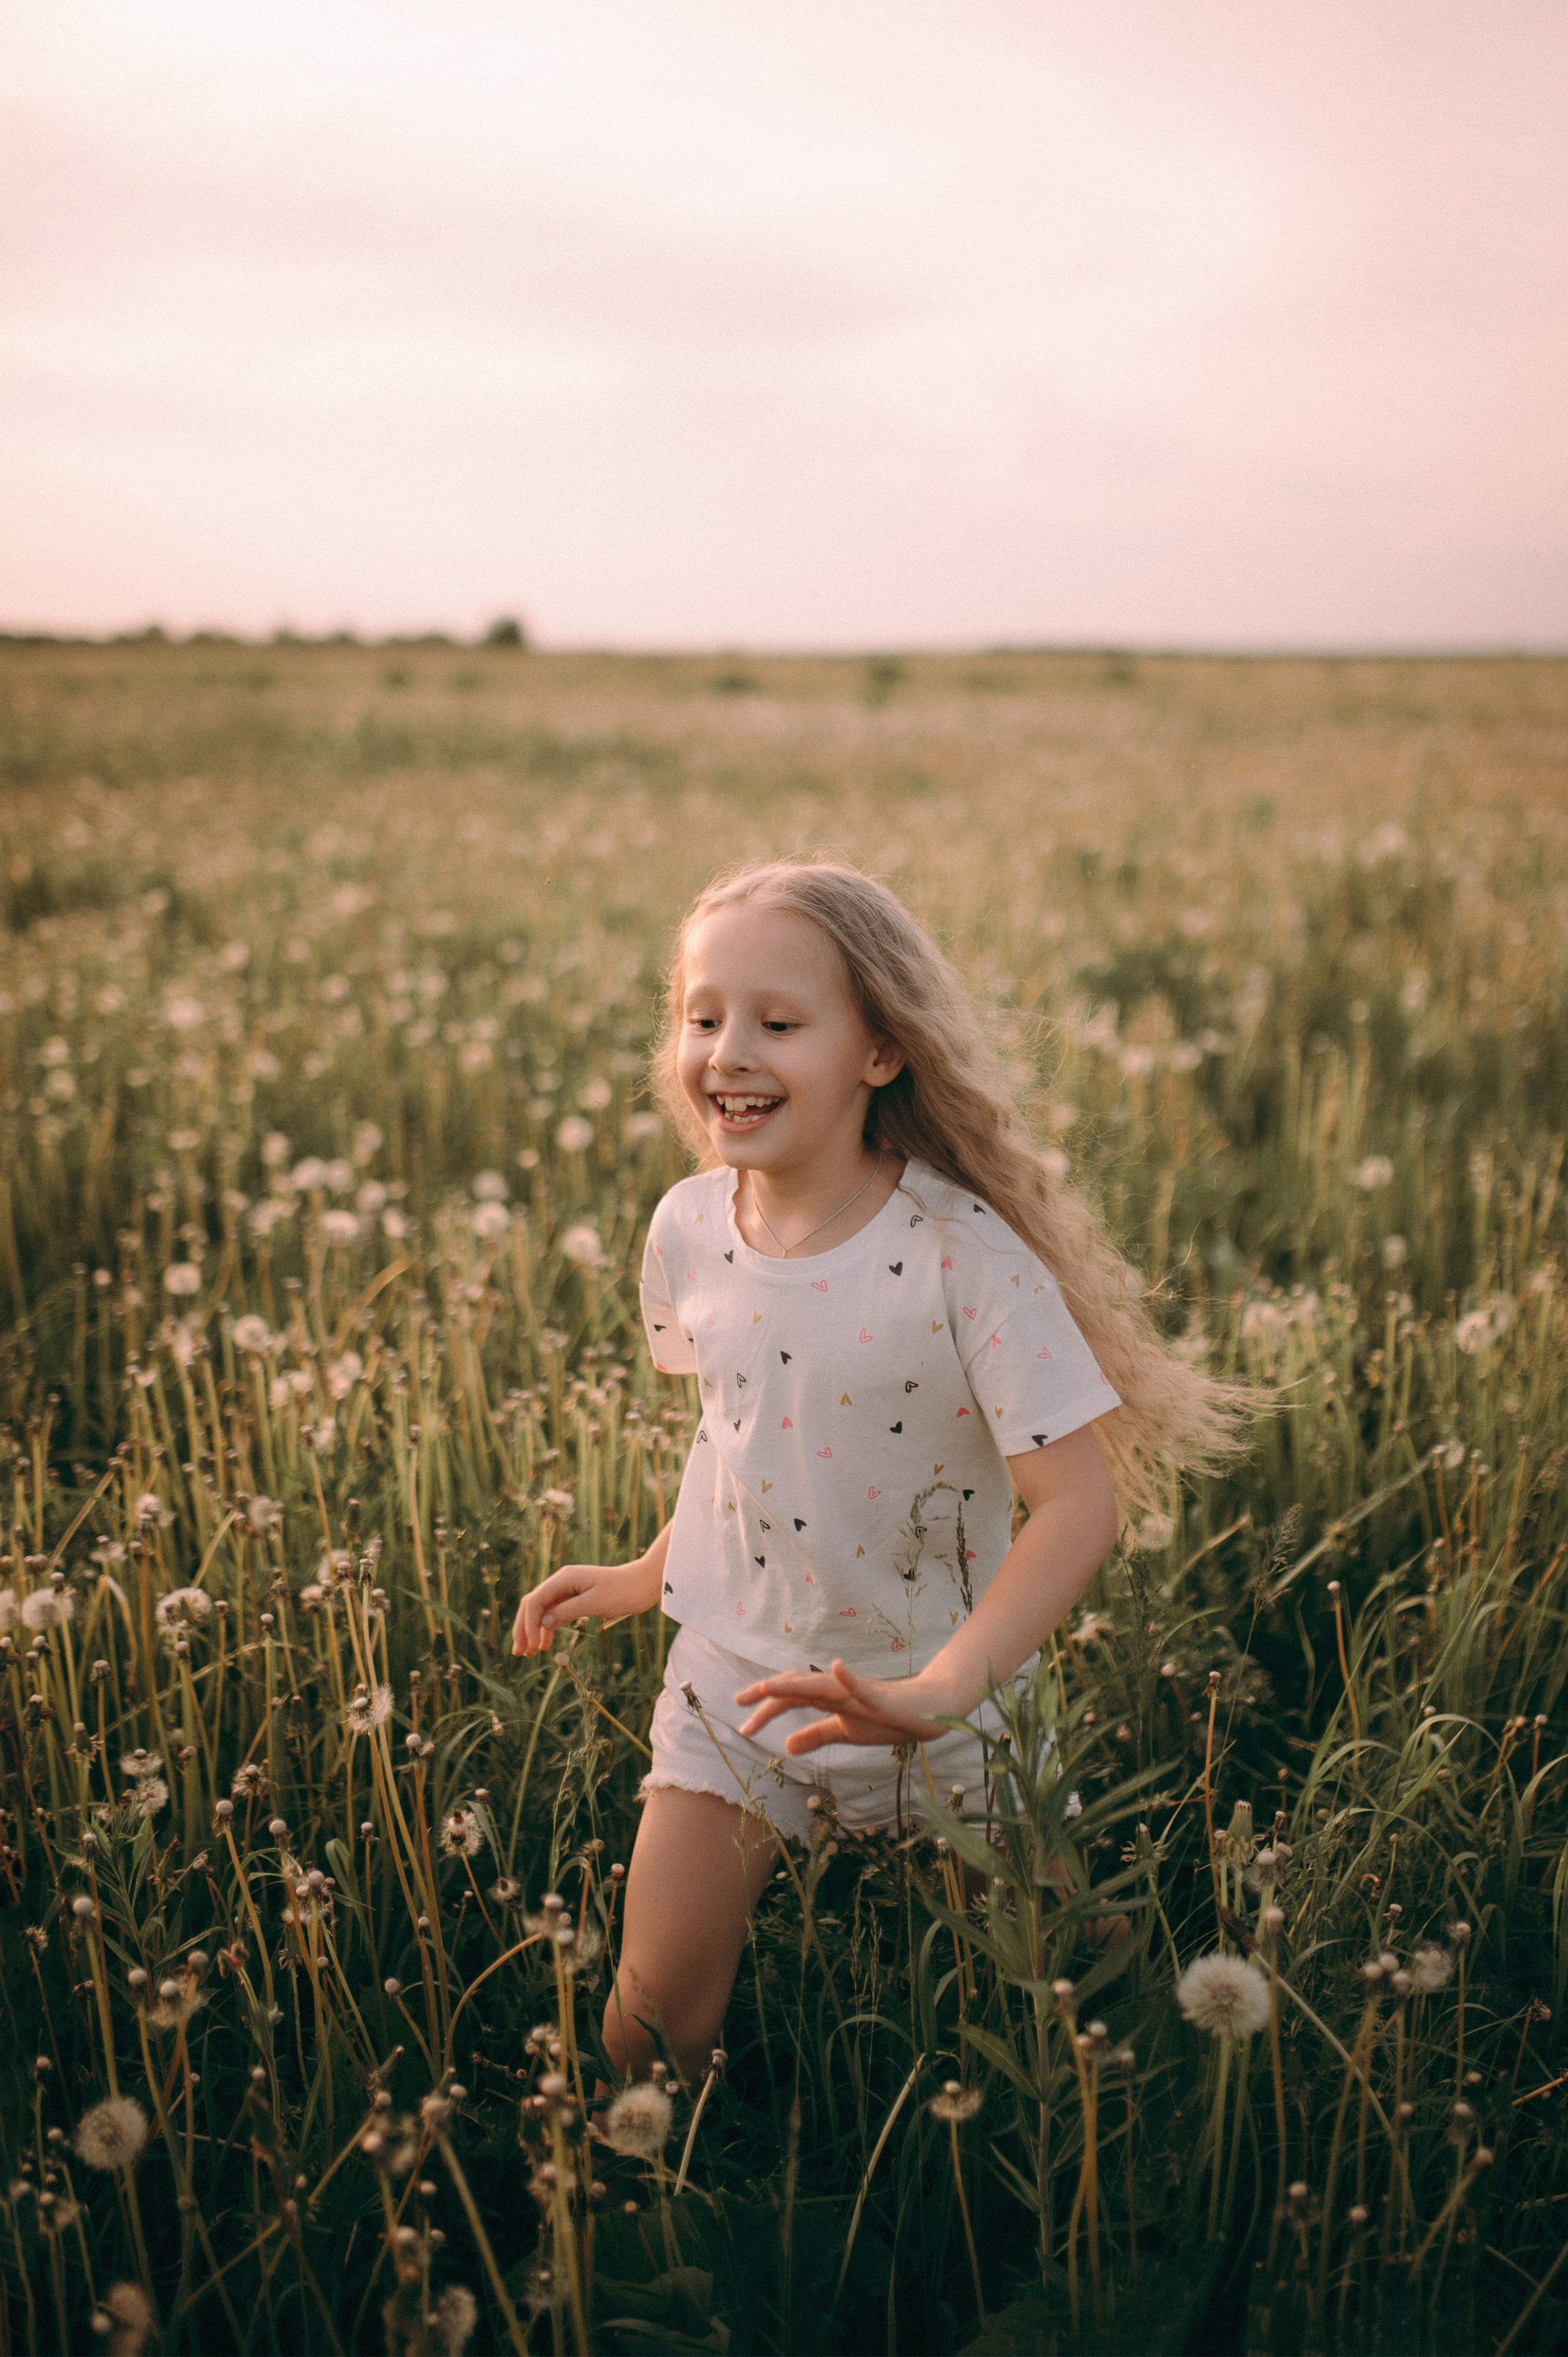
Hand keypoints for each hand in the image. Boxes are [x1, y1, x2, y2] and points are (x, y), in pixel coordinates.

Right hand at [512, 1561, 646, 1656]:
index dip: (529, 1625)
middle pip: (533, 1605)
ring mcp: (568, 1589)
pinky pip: (555, 1612)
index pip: (535, 1601)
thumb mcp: (595, 1603)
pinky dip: (547, 1628)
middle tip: (519, 1653)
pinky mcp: (576, 1597)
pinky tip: (545, 1644)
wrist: (643, 1583)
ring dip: (533, 1630)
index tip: (532, 1646)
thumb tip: (543, 1623)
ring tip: (528, 1653)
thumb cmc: (622, 1591)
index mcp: (564, 1578)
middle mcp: (562, 1581)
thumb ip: (567, 1611)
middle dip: (524, 1628)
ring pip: (542, 1610)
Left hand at [732, 1659, 967, 1754]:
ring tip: (768, 1685)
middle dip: (768, 1692)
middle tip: (738, 1700)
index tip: (743, 1726)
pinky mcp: (880, 1697)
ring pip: (822, 1684)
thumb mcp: (845, 1732)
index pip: (790, 1698)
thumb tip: (786, 1745)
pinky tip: (837, 1667)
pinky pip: (862, 1687)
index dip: (765, 1709)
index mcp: (828, 1699)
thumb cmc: (885, 1719)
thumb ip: (816, 1735)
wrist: (925, 1711)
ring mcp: (857, 1691)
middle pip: (797, 1686)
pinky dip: (848, 1678)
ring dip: (794, 1683)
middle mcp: (837, 1689)